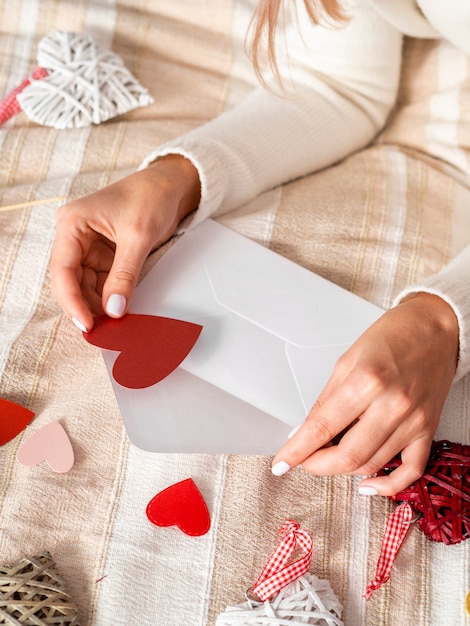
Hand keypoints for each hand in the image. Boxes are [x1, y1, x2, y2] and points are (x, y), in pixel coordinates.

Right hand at [49, 155, 199, 330]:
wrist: (172, 185)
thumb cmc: (151, 195)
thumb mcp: (138, 237)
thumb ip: (124, 275)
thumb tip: (114, 310)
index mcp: (72, 223)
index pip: (62, 270)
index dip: (72, 300)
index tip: (87, 323)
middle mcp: (75, 236)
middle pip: (71, 281)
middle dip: (85, 305)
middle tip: (102, 331)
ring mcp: (89, 247)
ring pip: (86, 285)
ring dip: (98, 305)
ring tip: (113, 326)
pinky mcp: (106, 255)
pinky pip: (102, 282)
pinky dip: (110, 298)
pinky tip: (119, 311)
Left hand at [271, 293, 458, 495]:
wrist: (436, 328)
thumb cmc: (392, 336)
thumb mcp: (347, 361)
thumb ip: (327, 399)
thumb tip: (307, 430)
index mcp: (366, 381)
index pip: (322, 427)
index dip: (297, 450)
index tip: (281, 463)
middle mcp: (392, 404)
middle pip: (348, 455)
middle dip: (317, 465)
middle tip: (303, 461)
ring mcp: (413, 421)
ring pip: (372, 464)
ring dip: (343, 470)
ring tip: (328, 459)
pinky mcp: (429, 429)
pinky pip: (411, 470)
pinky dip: (388, 485)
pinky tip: (368, 485)